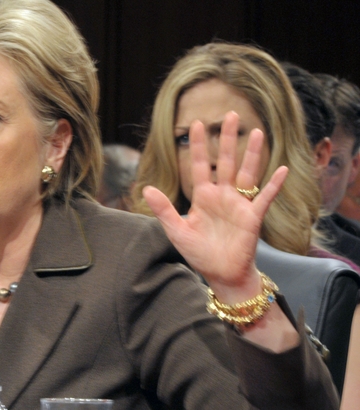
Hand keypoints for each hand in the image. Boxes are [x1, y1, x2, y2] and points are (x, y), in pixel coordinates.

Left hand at [142, 111, 287, 302]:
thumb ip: (164, 209)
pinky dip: (273, 185)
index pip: (201, 166)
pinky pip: (264, 198)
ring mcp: (239, 204)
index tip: (197, 123)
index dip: (200, 146)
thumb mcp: (176, 231)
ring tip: (257, 132)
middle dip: (228, 139)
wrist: (220, 274)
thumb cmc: (199, 253)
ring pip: (247, 173)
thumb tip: (146, 188)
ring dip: (252, 153)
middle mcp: (223, 195)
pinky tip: (282, 170)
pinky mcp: (252, 217)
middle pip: (226, 161)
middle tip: (231, 114)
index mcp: (204, 197)